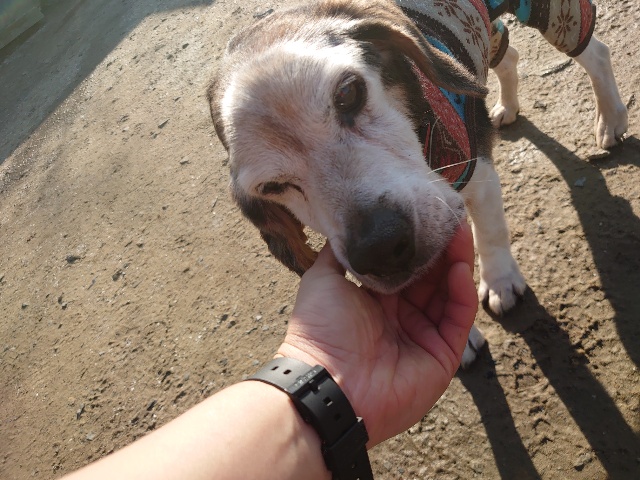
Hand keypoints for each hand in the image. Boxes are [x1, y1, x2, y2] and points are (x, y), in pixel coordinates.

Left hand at [278, 223, 477, 445]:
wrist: (326, 382)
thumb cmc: (320, 329)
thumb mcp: (322, 278)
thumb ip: (340, 252)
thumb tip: (348, 225)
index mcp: (375, 299)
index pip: (406, 265)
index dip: (418, 242)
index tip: (428, 213)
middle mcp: (401, 315)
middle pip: (431, 276)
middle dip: (442, 247)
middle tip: (451, 217)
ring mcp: (423, 335)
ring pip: (449, 293)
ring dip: (457, 262)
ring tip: (460, 234)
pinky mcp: (442, 355)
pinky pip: (458, 318)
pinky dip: (462, 292)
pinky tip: (460, 267)